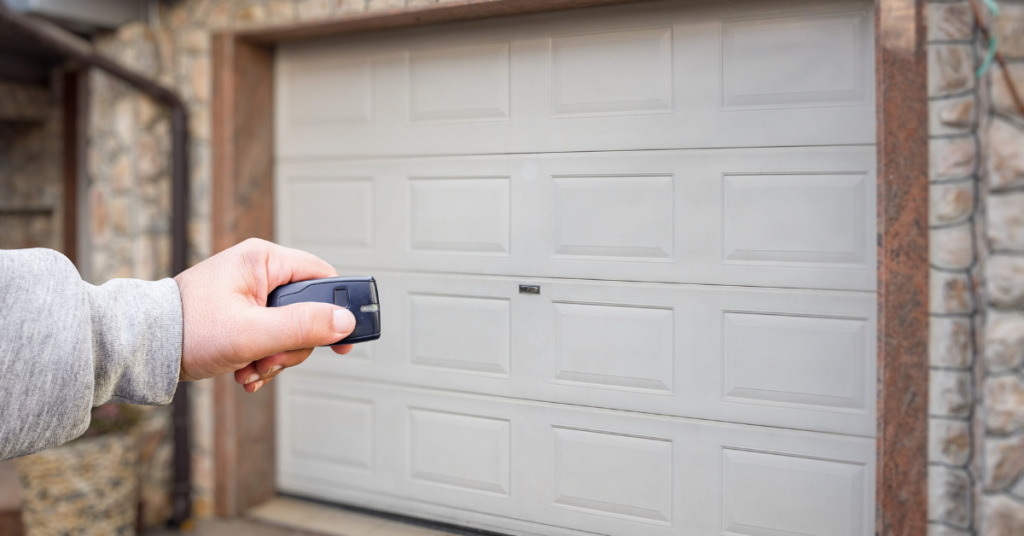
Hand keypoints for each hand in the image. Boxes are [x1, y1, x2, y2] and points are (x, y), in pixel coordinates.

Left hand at [174, 238, 355, 391]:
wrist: (142, 348)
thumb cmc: (187, 330)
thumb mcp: (253, 333)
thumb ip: (303, 326)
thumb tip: (345, 322)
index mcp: (263, 260)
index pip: (322, 277)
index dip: (338, 309)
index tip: (344, 341)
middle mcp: (258, 271)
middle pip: (307, 310)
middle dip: (293, 345)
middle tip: (271, 360)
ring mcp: (249, 293)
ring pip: (289, 329)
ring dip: (276, 357)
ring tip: (251, 368)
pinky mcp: (241, 313)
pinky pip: (270, 337)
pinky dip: (262, 358)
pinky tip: (245, 370)